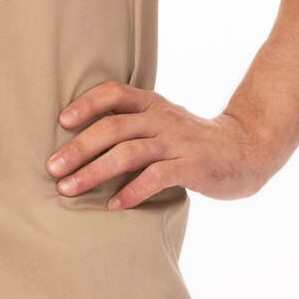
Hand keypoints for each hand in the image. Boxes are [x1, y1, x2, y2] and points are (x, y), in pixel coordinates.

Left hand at [45, 81, 269, 209]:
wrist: (247, 150)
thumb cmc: (194, 141)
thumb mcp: (165, 122)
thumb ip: (134, 124)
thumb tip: (84, 139)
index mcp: (153, 104)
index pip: (114, 92)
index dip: (86, 103)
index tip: (60, 121)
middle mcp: (162, 119)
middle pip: (112, 127)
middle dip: (78, 148)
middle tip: (52, 168)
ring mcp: (177, 142)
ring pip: (128, 152)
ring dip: (94, 171)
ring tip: (69, 189)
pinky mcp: (192, 167)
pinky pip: (155, 178)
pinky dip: (132, 192)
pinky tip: (114, 206)